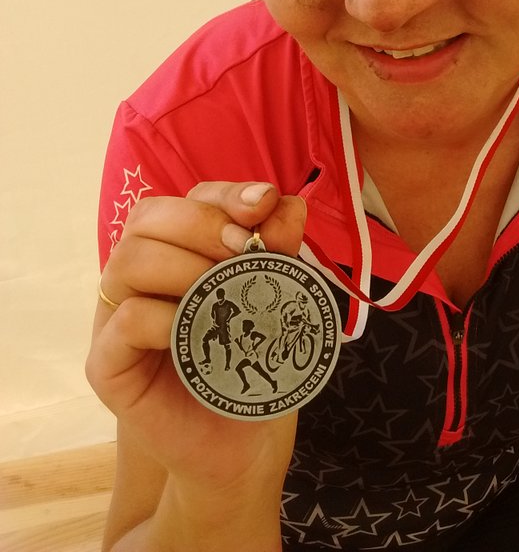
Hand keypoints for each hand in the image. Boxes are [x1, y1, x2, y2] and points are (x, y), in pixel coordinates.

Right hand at [86, 182, 305, 489]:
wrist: (242, 444)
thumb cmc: (253, 363)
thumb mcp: (275, 299)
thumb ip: (277, 251)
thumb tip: (290, 205)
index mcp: (177, 251)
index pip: (188, 199)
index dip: (226, 195)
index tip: (265, 204)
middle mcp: (140, 276)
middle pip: (149, 217)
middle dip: (202, 223)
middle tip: (242, 249)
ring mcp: (116, 317)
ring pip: (129, 258)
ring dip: (183, 265)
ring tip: (223, 291)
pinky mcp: (107, 365)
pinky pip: (124, 320)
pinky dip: (164, 316)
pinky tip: (196, 330)